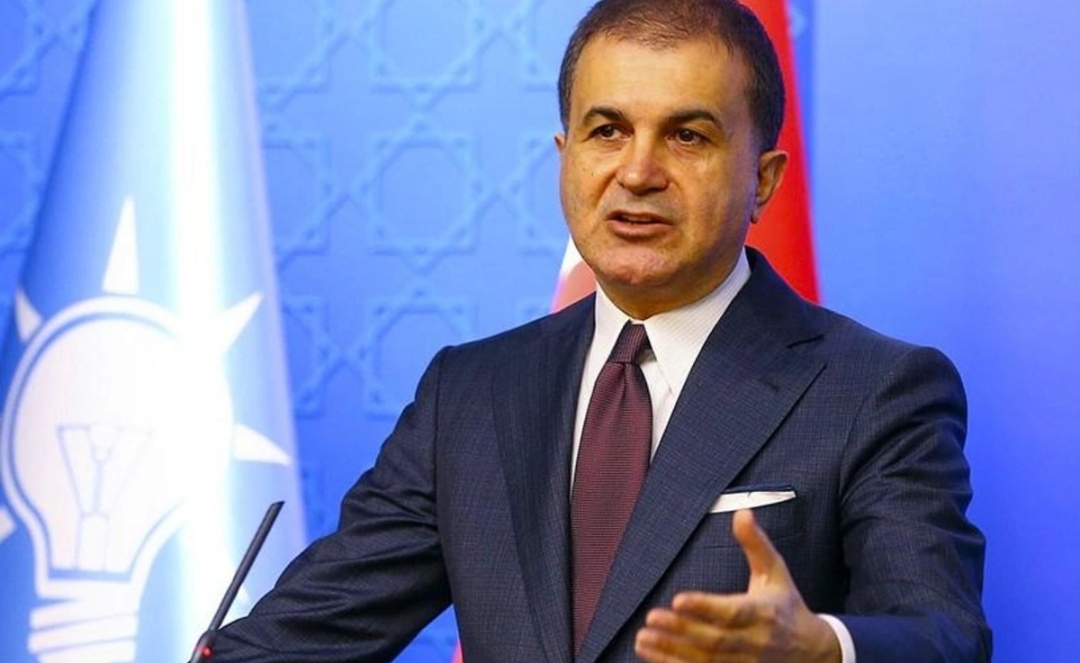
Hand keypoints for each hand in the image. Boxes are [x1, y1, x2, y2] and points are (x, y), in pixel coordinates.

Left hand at [634, 509, 840, 662]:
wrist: (813, 652)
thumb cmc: (786, 606)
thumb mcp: (775, 572)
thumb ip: (755, 543)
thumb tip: (742, 511)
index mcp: (764, 612)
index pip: (733, 612)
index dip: (705, 607)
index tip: (678, 598)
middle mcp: (755, 641)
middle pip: (715, 639)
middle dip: (681, 630)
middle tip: (652, 618)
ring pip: (706, 661)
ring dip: (671, 652)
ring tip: (643, 639)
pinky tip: (653, 657)